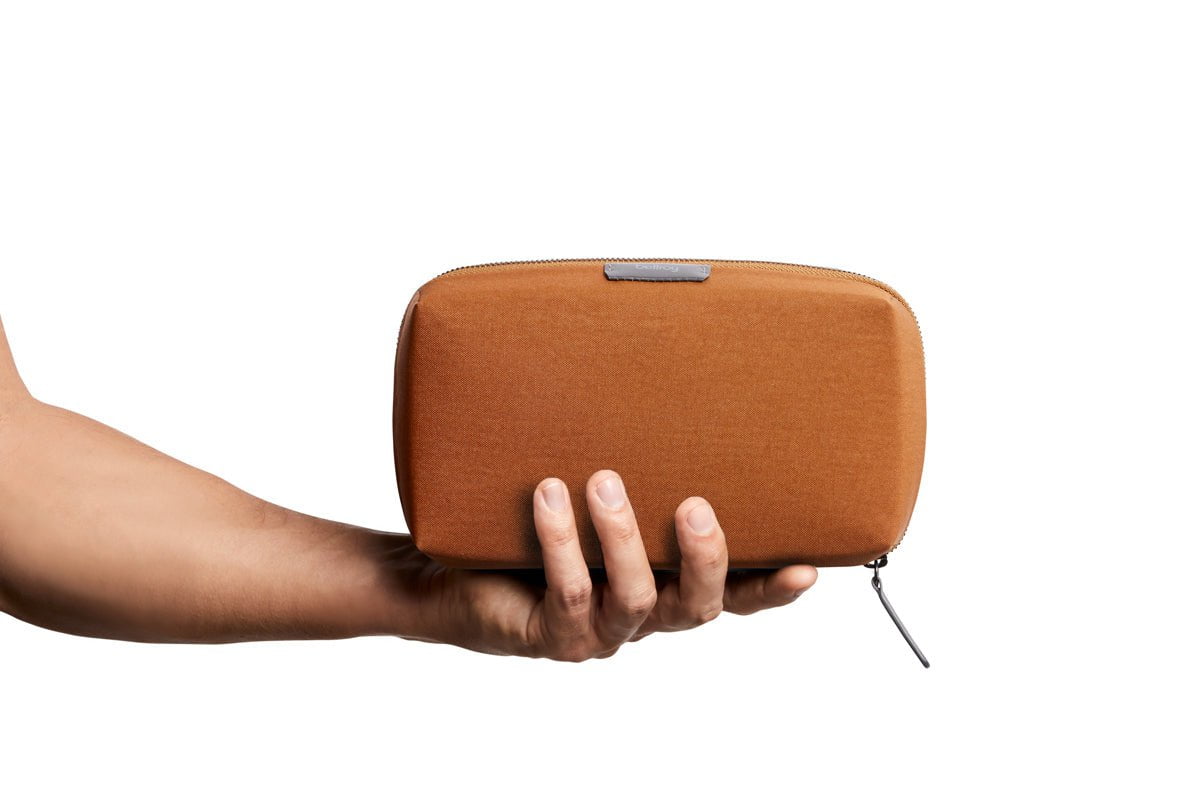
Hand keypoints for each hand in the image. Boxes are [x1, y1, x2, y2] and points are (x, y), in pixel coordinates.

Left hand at [401, 469, 817, 660]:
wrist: (458, 570)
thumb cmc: (537, 523)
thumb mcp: (597, 487)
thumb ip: (636, 461)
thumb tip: (661, 369)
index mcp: (666, 581)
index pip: (733, 591)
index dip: (771, 587)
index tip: (808, 567)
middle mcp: (643, 613)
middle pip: (697, 608)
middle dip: (703, 558)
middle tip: (693, 507)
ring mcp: (600, 631)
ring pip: (634, 600)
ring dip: (622, 538)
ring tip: (601, 480)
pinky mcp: (553, 636)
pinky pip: (568, 594)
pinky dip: (561, 542)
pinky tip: (548, 496)